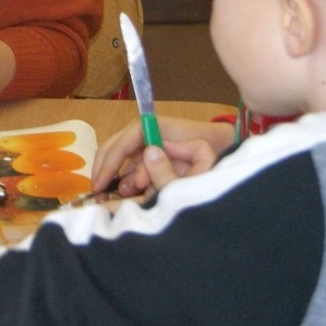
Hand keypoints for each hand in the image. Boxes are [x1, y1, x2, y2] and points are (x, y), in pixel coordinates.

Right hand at [90, 116, 233, 195]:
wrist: (226, 149)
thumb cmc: (212, 154)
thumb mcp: (192, 165)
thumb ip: (164, 169)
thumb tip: (136, 172)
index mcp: (155, 127)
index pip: (123, 142)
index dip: (109, 164)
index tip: (100, 185)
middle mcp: (145, 132)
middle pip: (114, 147)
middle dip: (106, 171)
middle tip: (99, 194)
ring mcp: (146, 142)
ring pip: (119, 158)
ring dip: (116, 178)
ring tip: (113, 198)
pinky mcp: (149, 154)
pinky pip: (129, 165)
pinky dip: (125, 179)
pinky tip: (125, 194)